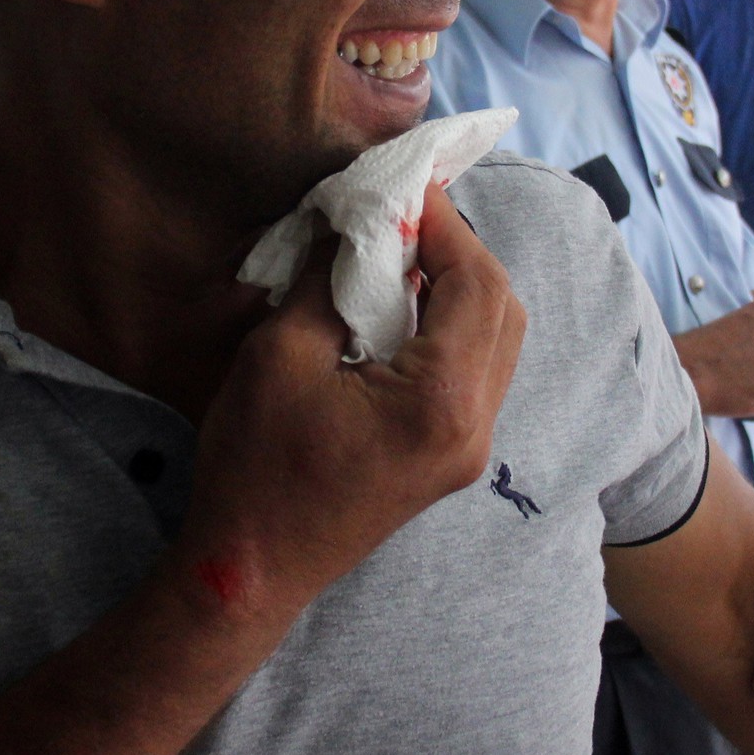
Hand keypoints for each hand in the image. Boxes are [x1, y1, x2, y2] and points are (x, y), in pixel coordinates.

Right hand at [178, 183, 526, 626]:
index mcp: (442, 401)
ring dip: (460, 286)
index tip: (405, 183)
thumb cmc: (255, 468)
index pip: (476, 283)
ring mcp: (469, 448)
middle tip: (404, 214)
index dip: (446, 223)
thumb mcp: (280, 356)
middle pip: (502, 308)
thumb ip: (331, 281)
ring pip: (497, 339)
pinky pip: (475, 372)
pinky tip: (402, 306)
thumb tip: (355, 223)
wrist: (251, 571)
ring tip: (402, 253)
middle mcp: (475, 426)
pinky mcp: (451, 458)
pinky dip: (452, 326)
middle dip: (460, 249)